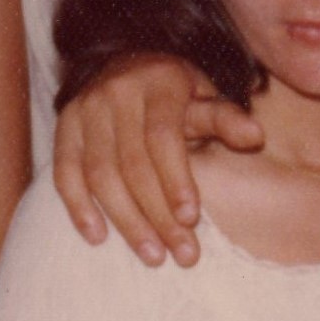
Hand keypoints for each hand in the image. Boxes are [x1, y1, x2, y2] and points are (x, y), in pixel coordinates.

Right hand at [49, 54, 259, 261]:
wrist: (125, 66)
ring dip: (125, 220)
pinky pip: (64, 173)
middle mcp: (115, 92)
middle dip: (158, 214)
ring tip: (152, 255)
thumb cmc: (175, 93)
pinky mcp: (63, 129)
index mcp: (157, 82)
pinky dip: (78, 207)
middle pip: (133, 163)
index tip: (192, 219)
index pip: (163, 136)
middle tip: (182, 254)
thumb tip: (256, 136)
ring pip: (100, 174)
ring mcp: (84, 110)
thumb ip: (225, 118)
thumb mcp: (203, 96)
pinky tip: (97, 237)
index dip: (176, 179)